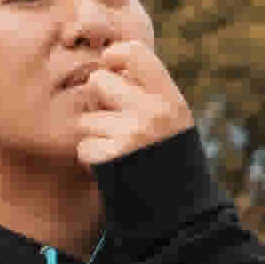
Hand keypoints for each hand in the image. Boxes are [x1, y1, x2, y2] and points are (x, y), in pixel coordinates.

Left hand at [60, 37, 195, 167]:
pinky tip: (113, 166)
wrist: (181, 211)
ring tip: (119, 150)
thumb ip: (147, 90)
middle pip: (97, 81)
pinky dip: (92, 159)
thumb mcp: (173, 118)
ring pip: (86, 118)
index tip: (112, 69)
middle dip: (98, 101)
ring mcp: (132, 135)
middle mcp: (153, 112)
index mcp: (170, 98)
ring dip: (95, 135)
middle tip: (115, 121)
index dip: (114, 57)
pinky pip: (83, 146)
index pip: (133, 52)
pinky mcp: (112, 158)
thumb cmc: (170, 159)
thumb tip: (108, 61)